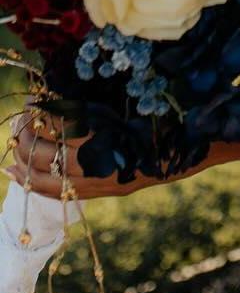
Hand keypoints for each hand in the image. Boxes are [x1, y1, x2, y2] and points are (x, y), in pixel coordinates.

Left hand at [5, 103, 154, 200]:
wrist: (170, 156)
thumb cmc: (145, 123)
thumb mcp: (114, 110)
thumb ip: (80, 111)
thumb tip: (43, 104)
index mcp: (105, 135)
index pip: (57, 127)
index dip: (40, 113)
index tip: (32, 100)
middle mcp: (96, 162)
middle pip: (43, 153)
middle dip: (25, 134)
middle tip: (22, 119)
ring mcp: (93, 182)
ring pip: (42, 176)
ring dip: (22, 157)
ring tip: (16, 140)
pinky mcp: (92, 193)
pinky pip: (52, 191)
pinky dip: (28, 180)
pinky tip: (12, 170)